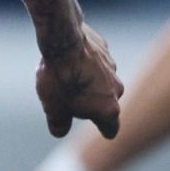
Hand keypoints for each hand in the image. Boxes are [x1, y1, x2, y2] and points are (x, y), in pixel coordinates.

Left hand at [37, 21, 121, 137]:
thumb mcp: (53, 108)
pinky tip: (68, 56)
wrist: (63, 39)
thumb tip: (60, 130)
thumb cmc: (59, 77)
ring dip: (88, 80)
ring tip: (64, 74)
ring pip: (101, 79)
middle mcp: (116, 89)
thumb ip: (59, 124)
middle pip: (106, 103)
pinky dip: (85, 60)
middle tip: (67, 98)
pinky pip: (95, 59)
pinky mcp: (104, 47)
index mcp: (108, 109)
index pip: (111, 128)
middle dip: (90, 103)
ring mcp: (112, 67)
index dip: (103, 129)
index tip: (102, 130)